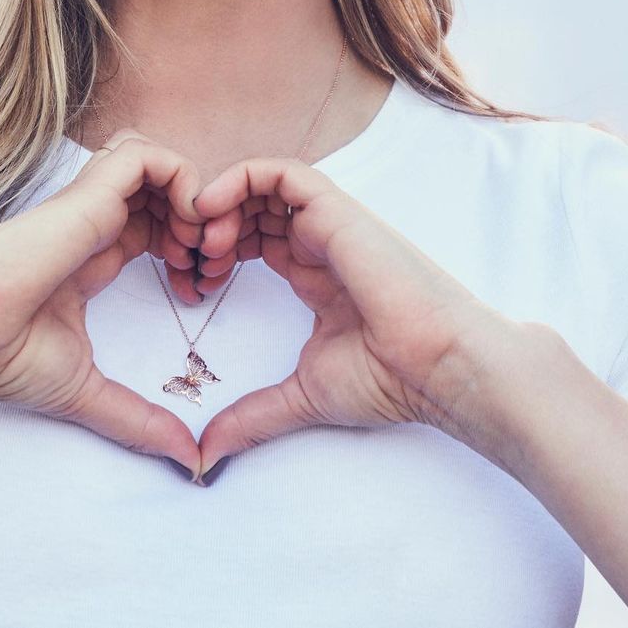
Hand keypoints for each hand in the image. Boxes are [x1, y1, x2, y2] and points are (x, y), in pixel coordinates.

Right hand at [0, 130, 204, 474]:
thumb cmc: (0, 357)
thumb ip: (139, 420)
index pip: (153, 225)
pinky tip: (185, 227)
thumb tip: (190, 462)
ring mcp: (90, 203)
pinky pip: (147, 155)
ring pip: (158, 161)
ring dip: (194, 195)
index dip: (188, 247)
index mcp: (92, 253)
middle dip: (202, 219)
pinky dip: (181, 179)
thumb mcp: (87, 391)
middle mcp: (93, 221)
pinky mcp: (87, 193)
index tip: (198, 289)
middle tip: (210, 265)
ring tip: (197, 245)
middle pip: (163, 189)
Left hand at [190, 156, 519, 481]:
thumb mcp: (302, 395)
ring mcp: (329, 223)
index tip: (193, 283)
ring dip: (221, 201)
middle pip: (253, 207)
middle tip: (189, 259)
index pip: (256, 239)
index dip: (217, 251)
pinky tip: (212, 209)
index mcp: (314, 273)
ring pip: (262, 184)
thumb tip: (207, 454)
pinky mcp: (336, 210)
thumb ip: (253, 415)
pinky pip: (282, 173)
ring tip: (201, 239)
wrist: (438, 367)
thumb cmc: (389, 381)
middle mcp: (320, 242)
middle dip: (211, 225)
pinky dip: (240, 178)